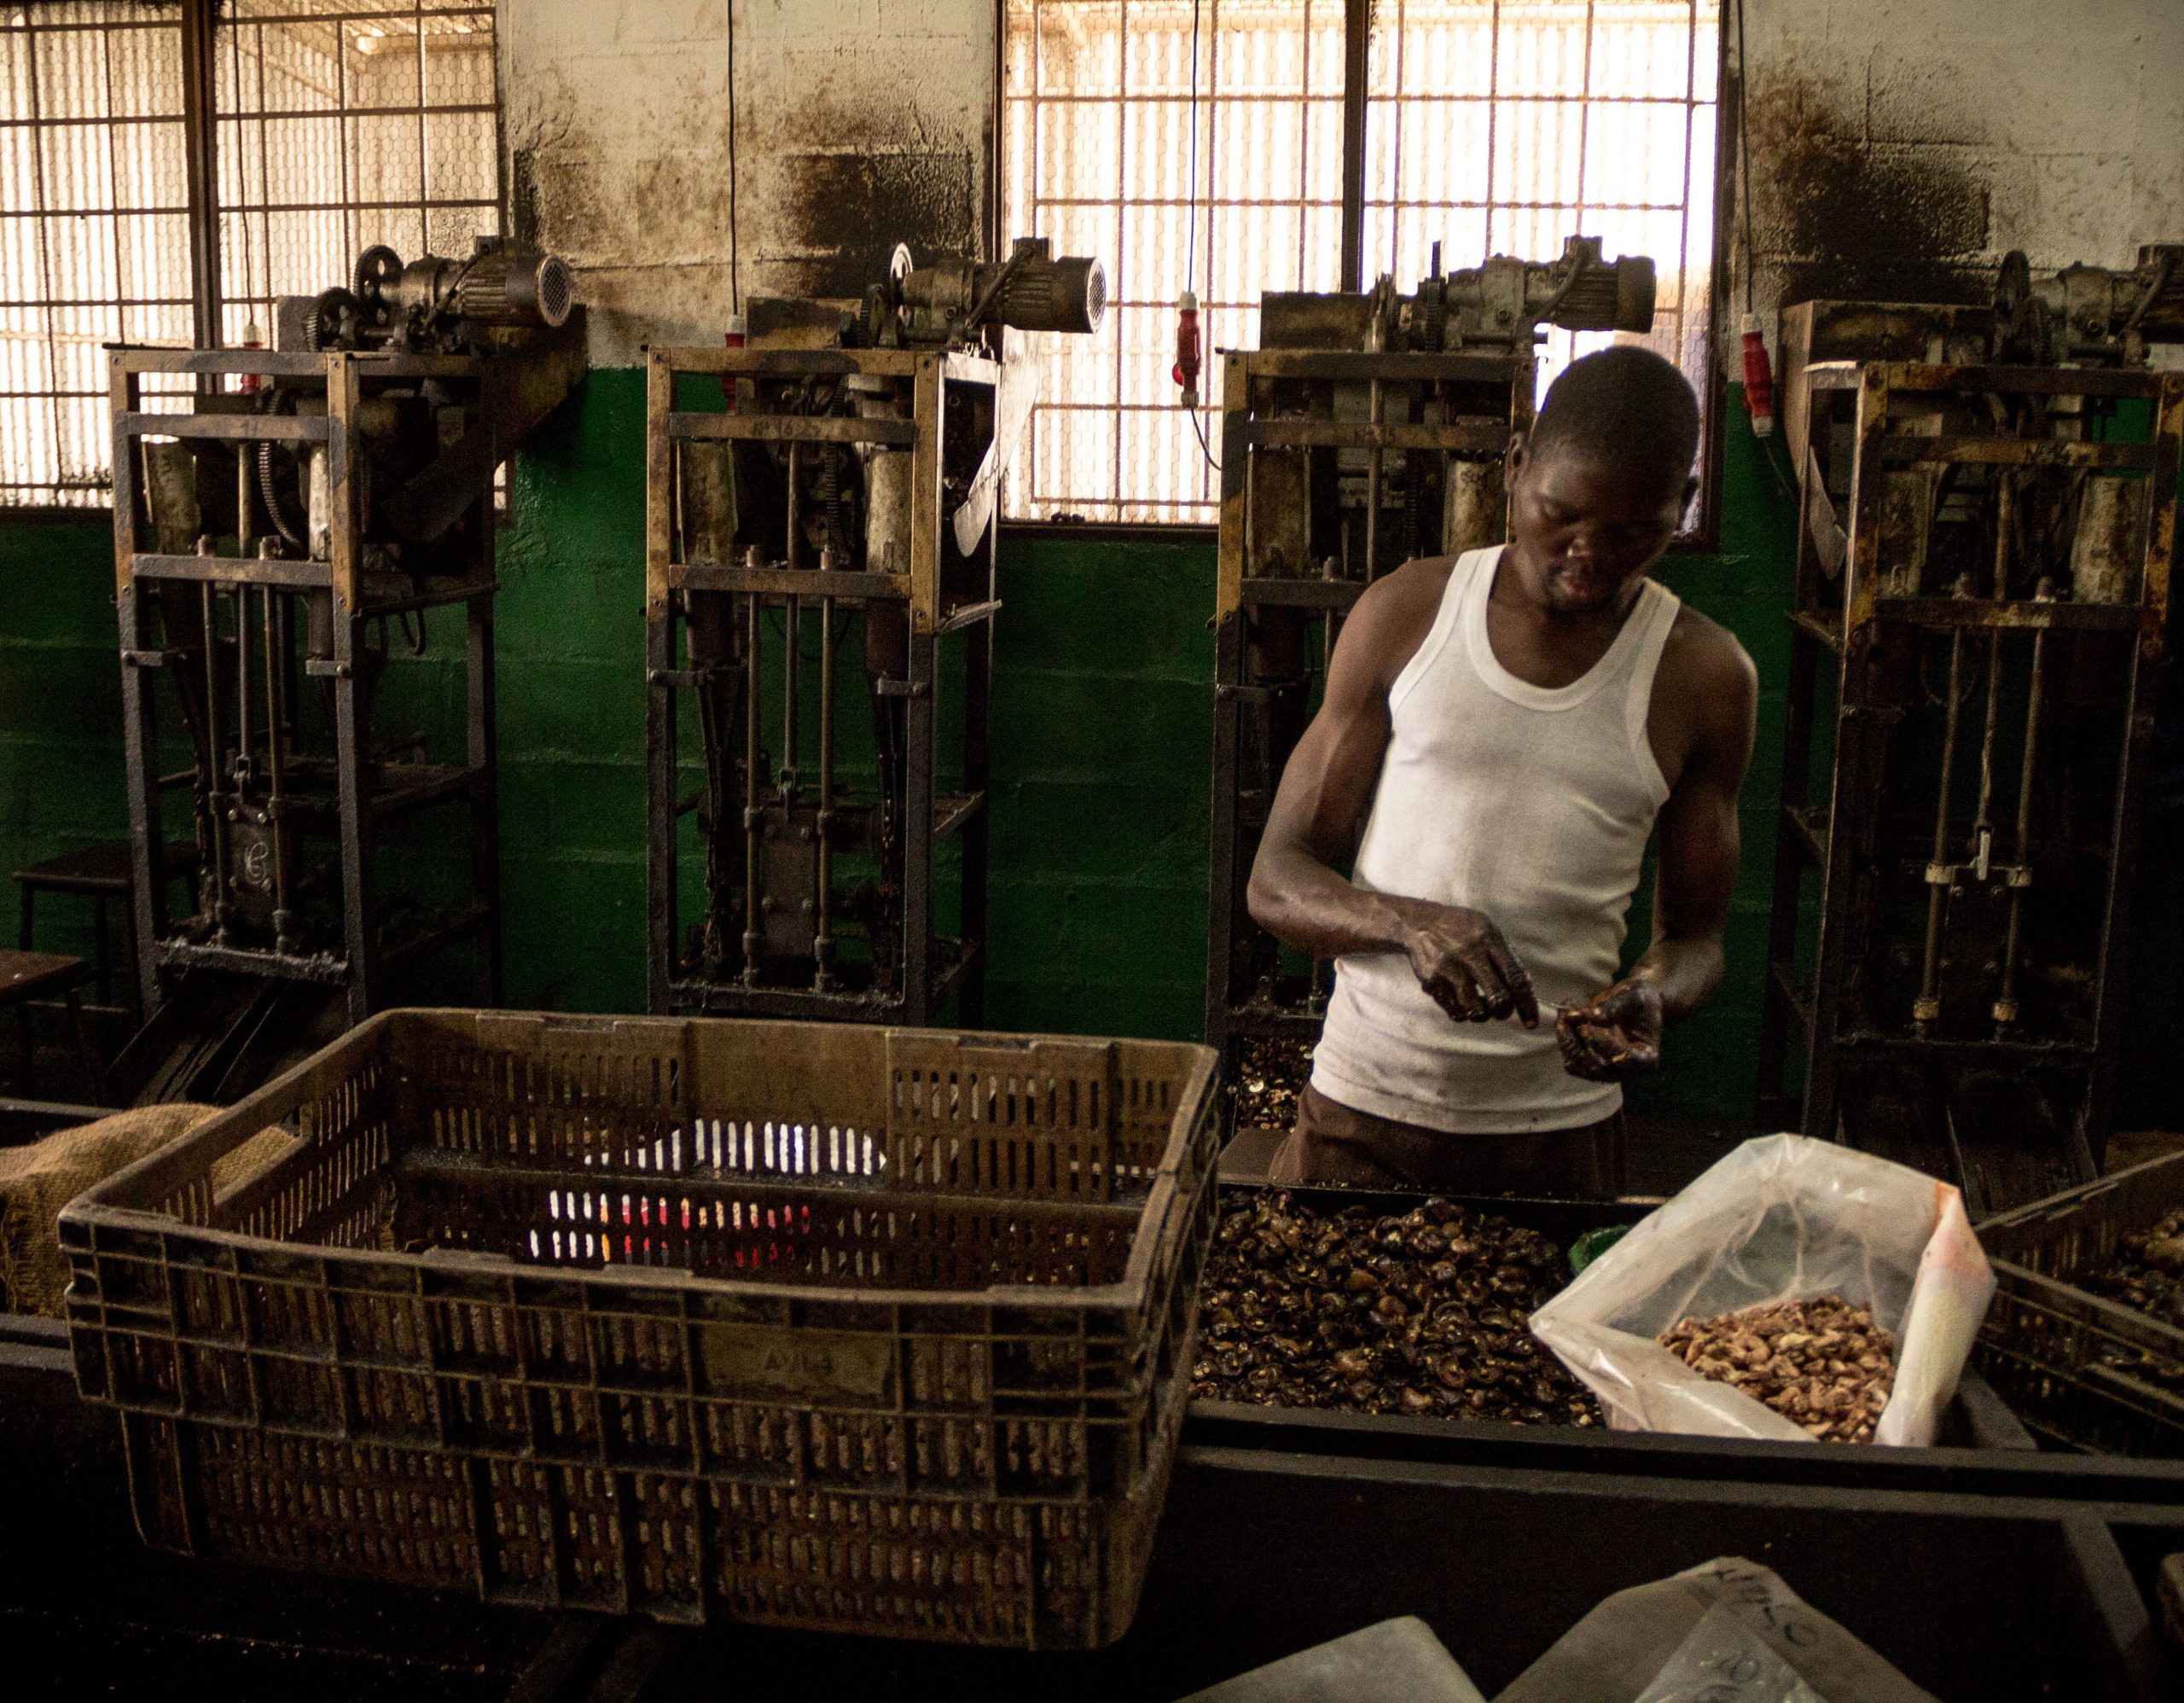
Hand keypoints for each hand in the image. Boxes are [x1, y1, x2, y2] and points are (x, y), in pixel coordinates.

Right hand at [1399, 903, 1539, 1026]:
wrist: (1418, 923)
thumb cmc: (1461, 928)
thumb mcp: (1487, 929)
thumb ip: (1506, 955)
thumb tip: (1526, 988)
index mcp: (1488, 939)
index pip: (1515, 978)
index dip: (1527, 1004)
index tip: (1531, 1021)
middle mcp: (1469, 954)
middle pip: (1498, 998)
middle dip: (1504, 1012)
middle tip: (1502, 1011)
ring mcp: (1449, 969)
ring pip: (1475, 1011)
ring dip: (1482, 1015)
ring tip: (1479, 1005)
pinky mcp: (1432, 982)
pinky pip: (1454, 1011)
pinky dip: (1462, 1012)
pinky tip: (1461, 1001)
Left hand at [1556, 979, 1663, 1080]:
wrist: (1637, 1002)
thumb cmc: (1642, 999)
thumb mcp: (1633, 997)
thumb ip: (1613, 1007)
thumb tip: (1584, 1016)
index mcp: (1646, 1058)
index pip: (1624, 1060)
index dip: (1604, 1046)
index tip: (1587, 1026)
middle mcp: (1627, 1070)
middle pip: (1597, 1067)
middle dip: (1578, 1041)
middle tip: (1568, 1014)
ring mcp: (1608, 1070)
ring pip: (1579, 1065)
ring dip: (1567, 1040)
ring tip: (1564, 1012)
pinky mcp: (1592, 1064)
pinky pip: (1572, 1061)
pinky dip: (1565, 1041)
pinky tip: (1564, 1019)